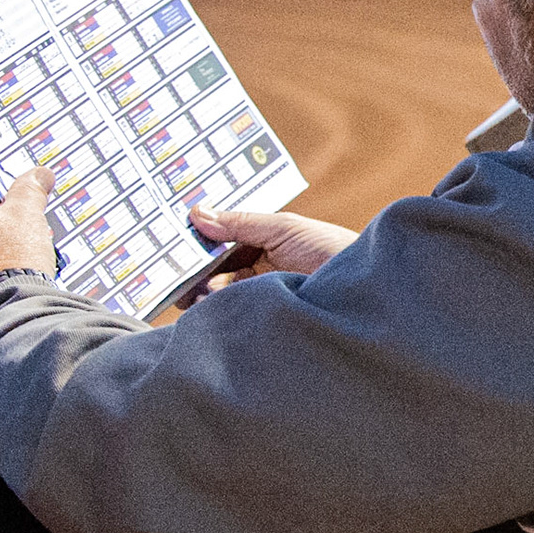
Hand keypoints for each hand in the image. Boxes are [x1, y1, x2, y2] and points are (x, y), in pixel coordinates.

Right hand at [175, 206, 358, 307]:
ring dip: (198, 293)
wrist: (362, 290)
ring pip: (213, 297)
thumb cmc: (333, 251)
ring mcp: (257, 296)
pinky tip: (204, 306)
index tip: (170, 245)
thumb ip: (241, 222)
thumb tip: (197, 213)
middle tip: (172, 272)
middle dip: (190, 272)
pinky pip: (227, 316)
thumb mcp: (284, 229)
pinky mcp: (259, 319)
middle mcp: (256, 272)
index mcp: (261, 245)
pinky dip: (212, 312)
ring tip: (190, 290)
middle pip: (210, 272)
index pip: (217, 245)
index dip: (195, 246)